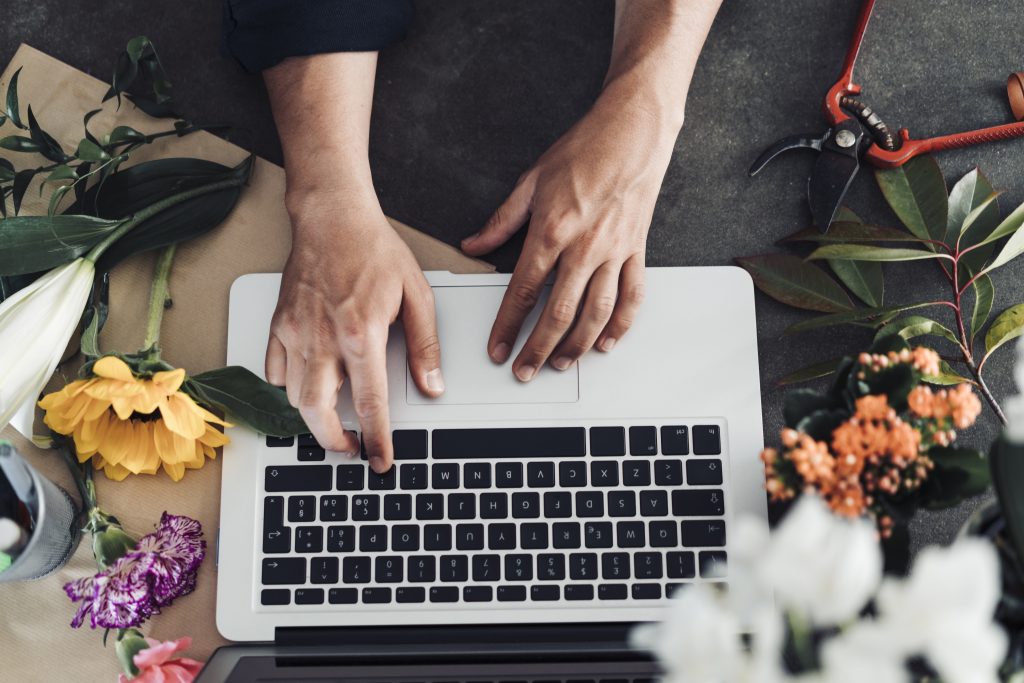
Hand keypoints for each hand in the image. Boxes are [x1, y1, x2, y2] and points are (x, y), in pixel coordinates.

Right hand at [266, 197, 443, 472]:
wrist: (332, 215)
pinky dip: (288, 387)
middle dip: (333, 441)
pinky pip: (275, 370)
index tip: (381, 460)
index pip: (370, 403)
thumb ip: (425, 346)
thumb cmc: (373, 249)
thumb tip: (432, 385)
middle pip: (318, 412)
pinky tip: (308, 386)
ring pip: (294, 396)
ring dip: (313, 417)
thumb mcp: (417, 295)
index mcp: (361, 334)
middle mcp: (323, 338)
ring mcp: (296, 332)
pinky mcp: (279, 323)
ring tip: (333, 422)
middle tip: (352, 448)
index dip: (377, 439)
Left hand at [461, 86, 678, 379]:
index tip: (497, 347)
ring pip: (597, 313)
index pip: (523, 292)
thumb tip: (474, 244)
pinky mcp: (636, 251)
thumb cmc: (585, 150)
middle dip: (538, 348)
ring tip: (560, 363)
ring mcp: (614, 253)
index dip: (507, 326)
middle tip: (524, 370)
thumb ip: (501, 221)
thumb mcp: (531, 181)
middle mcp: (585, 248)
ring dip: (577, 346)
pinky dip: (621, 325)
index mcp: (552, 231)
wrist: (633, 132)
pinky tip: (607, 342)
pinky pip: (632, 297)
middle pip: (559, 313)